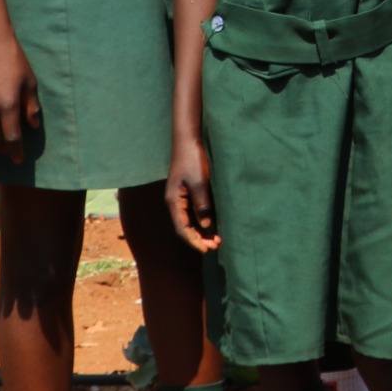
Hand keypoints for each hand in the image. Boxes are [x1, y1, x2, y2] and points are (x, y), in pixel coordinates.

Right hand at [169, 134, 219, 250]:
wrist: (188, 140)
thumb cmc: (192, 159)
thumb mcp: (199, 182)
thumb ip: (202, 204)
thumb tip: (205, 226)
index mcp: (174, 202)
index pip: (182, 229)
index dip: (194, 241)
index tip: (207, 250)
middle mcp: (175, 203)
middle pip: (185, 227)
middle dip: (199, 239)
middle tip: (216, 246)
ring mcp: (181, 198)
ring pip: (190, 221)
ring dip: (202, 232)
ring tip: (217, 239)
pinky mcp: (188, 193)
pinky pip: (194, 213)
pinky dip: (202, 221)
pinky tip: (213, 226)